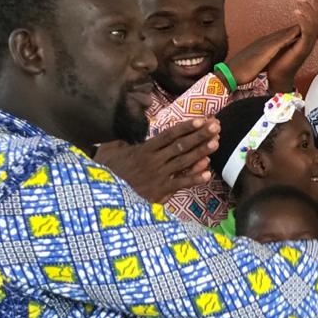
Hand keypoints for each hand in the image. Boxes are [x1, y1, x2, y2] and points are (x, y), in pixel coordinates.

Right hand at [95, 118, 219, 202]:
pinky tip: (208, 174)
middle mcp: (153, 161)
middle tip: (216, 126)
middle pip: (180, 145)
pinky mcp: (159, 192)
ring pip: (183, 162)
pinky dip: (194, 179)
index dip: (186, 127)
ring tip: (216, 143)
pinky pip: (180, 184)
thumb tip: (131, 132)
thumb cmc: (105, 173)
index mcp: (142, 150)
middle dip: (199, 135)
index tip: (201, 119)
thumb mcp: (109, 152)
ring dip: (201, 152)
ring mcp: (157, 176)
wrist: (101, 197)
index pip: (169, 135)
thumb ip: (122, 141)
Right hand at [225, 25, 300, 87]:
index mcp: (260, 46)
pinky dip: (289, 36)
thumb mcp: (252, 64)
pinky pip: (280, 41)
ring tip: (306, 22)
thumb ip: (258, 60)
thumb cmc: (239, 72)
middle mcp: (262, 42)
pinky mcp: (266, 51)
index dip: (287, 34)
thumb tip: (261, 62)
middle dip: (293, 28)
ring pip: (282, 34)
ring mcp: (264, 45)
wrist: (230, 74)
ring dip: (294, 28)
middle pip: (281, 33)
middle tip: (306, 21)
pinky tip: (298, 32)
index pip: (276, 38)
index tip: (297, 31)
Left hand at [266, 0, 317, 91]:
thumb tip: (294, 22)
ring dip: (309, 9)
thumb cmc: (278, 61)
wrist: (276, 78)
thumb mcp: (286, 41)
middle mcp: (311, 40)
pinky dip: (304, 21)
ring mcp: (308, 45)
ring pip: (316, 23)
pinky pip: (308, 33)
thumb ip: (292, 32)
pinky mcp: (302, 50)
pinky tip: (297, 13)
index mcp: (308, 37)